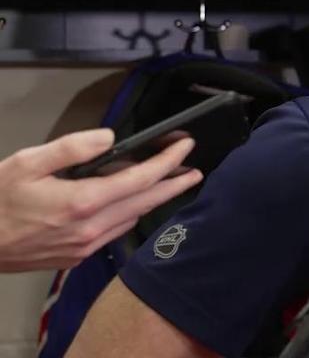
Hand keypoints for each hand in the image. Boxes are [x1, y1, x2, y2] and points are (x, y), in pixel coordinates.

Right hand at [0, 129, 202, 272]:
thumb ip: (72, 147)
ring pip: (133, 218)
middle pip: (147, 202)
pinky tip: (129, 202)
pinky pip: (115, 232)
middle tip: (194, 169)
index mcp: (82, 203)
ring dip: (152, 199)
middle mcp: (90, 229)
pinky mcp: (76, 257)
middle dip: (175, 183)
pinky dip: (129, 213)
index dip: (169, 162)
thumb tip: (109, 138)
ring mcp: (84, 246)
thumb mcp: (27, 162)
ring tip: (165, 181)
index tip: (186, 146)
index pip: (141, 179)